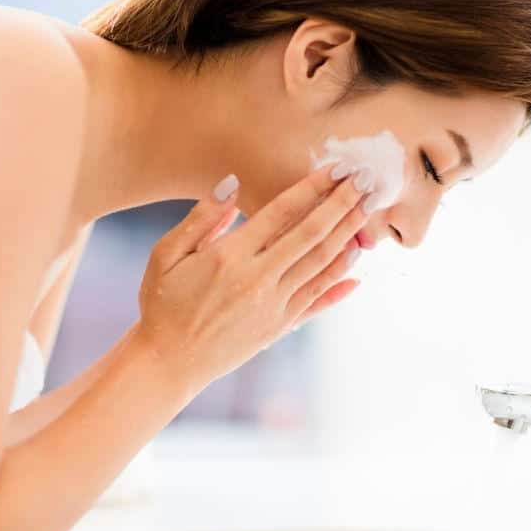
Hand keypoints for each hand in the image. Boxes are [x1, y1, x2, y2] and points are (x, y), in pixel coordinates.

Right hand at [135, 162, 373, 391]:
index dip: (312, 187)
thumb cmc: (162, 303)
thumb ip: (201, 219)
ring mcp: (273, 306)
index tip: (334, 168)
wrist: (167, 362)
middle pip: (311, 235)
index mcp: (229, 256)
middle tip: (367, 180)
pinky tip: (359, 269)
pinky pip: (317, 300)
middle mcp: (257, 280)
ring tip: (368, 211)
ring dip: (348, 236)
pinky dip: (339, 284)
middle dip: (342, 204)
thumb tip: (232, 183)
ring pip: (321, 265)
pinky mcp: (279, 327)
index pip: (281, 212)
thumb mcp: (166, 255)